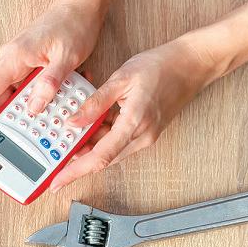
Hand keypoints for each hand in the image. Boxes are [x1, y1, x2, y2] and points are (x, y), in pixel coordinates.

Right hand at [0, 0, 109, 147]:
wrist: (80, 6)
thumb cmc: (73, 24)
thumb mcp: (67, 56)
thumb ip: (50, 82)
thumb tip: (34, 107)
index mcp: (14, 58)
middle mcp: (11, 62)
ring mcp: (19, 65)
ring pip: (11, 98)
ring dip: (18, 116)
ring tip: (26, 135)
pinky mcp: (29, 67)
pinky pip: (23, 91)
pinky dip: (31, 104)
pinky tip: (42, 113)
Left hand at [49, 37, 220, 190]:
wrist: (192, 64)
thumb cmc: (161, 66)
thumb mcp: (121, 79)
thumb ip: (95, 103)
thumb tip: (73, 122)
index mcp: (134, 124)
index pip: (99, 157)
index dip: (75, 172)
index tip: (57, 182)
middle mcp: (142, 137)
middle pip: (102, 159)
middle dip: (77, 161)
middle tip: (55, 160)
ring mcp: (146, 137)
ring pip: (110, 151)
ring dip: (90, 146)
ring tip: (70, 135)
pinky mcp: (147, 133)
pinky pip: (119, 142)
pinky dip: (102, 137)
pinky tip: (92, 124)